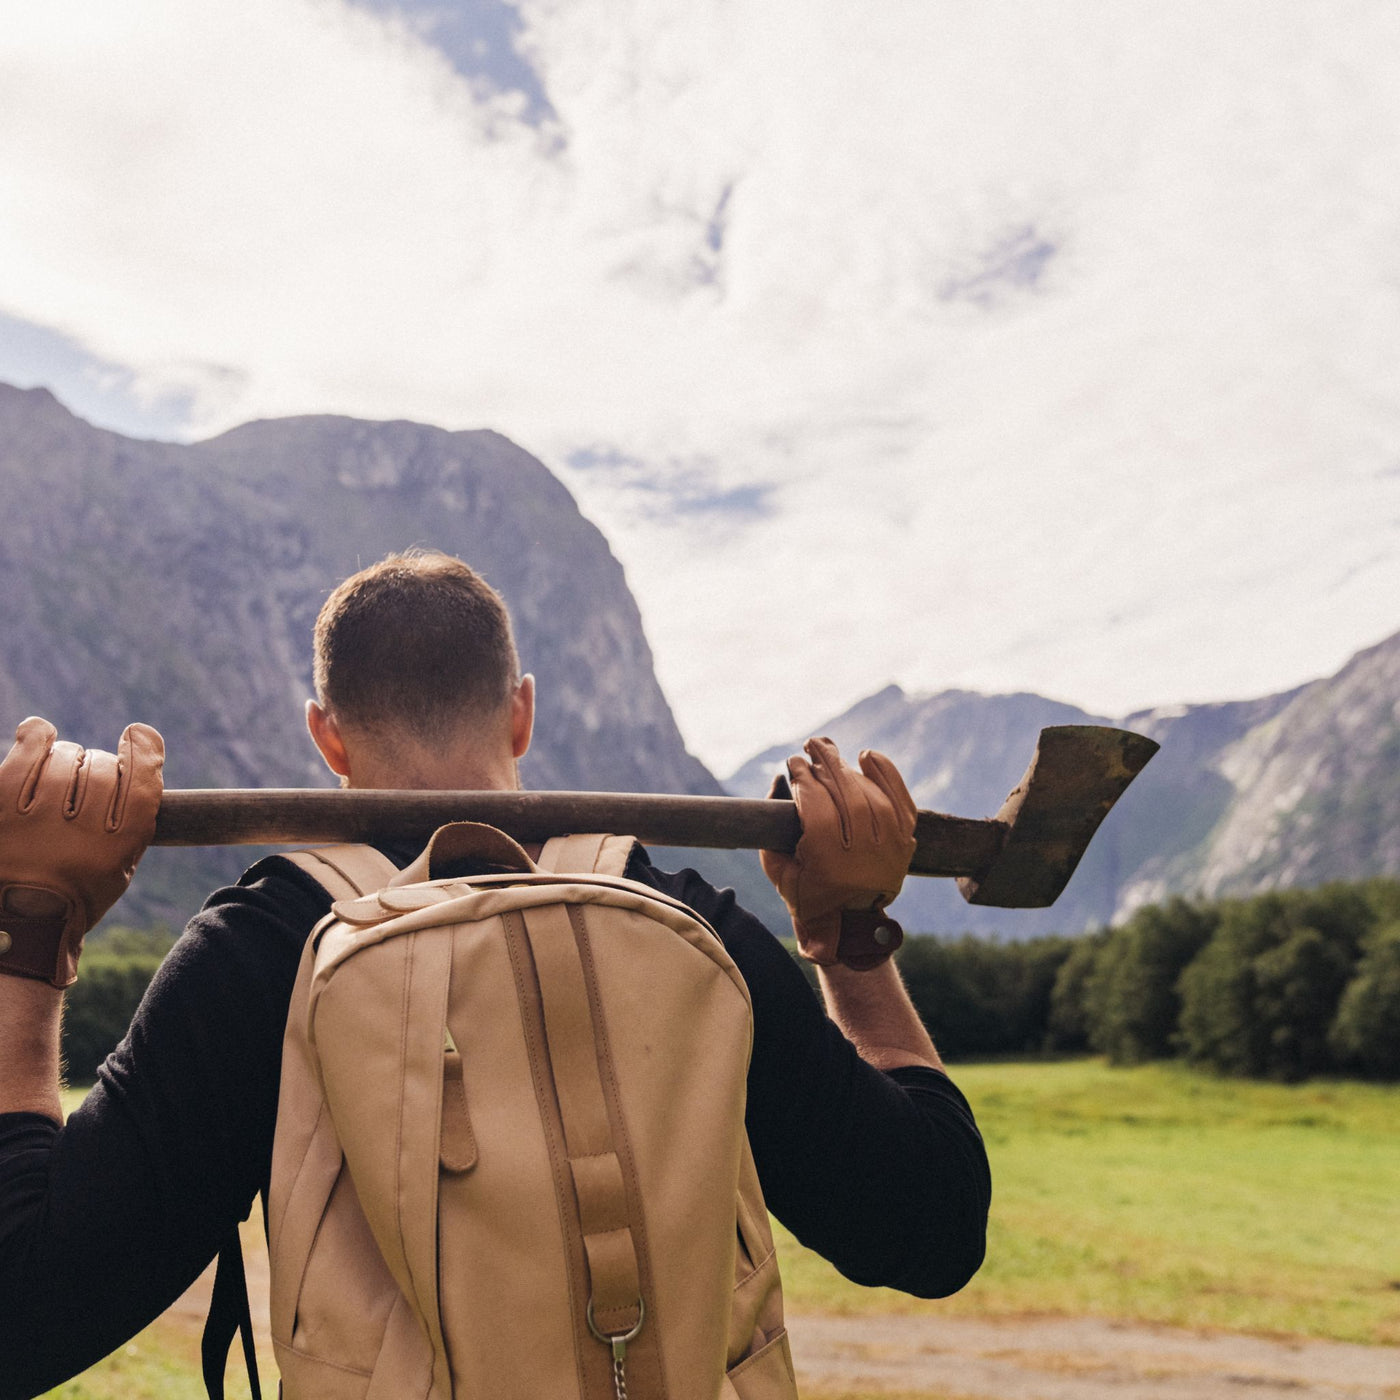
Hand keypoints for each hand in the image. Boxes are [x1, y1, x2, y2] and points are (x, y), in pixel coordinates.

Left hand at [0, 717, 164, 987]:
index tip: (137, 735)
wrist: (12, 924)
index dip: (144, 750)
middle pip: (102, 768)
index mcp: (115, 850)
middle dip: (99, 763)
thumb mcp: (117, 868)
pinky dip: (36, 736)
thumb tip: (136, 756)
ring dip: (67, 755)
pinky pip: (25, 754)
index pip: (141, 783)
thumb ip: (132, 821)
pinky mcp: (0, 809)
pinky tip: (38, 734)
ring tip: (60, 768)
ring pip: (65, 758)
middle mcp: (78, 835)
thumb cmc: (70, 890)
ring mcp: (34, 821)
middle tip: (88, 776)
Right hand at [760, 737, 915, 968]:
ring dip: (849, 769)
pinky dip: (887, 776)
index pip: (818, 809)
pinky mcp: (905, 844)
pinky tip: (868, 756)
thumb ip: (771, 830)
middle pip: (847, 797)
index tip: (792, 762)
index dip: (804, 780)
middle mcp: (865, 858)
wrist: (851, 926)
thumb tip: (778, 781)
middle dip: (826, 765)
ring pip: (872, 797)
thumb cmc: (808, 897)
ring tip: (830, 752)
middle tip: (811, 745)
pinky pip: (901, 802)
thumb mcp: (779, 871)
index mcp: (830, 867)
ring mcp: (890, 851)